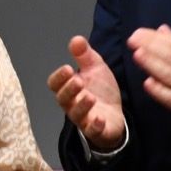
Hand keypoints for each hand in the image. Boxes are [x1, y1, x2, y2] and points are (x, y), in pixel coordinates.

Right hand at [48, 35, 125, 150]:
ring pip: (76, 114)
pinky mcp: (96, 130)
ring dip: (82, 106)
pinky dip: (94, 126)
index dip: (59, 77)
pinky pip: (91, 131)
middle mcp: (72, 104)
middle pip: (62, 99)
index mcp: (69, 88)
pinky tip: (100, 118)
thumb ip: (84, 55)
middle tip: (78, 81)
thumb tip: (76, 39)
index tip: (68, 68)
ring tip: (90, 97)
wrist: (115, 113)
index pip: (55, 84)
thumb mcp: (95, 68)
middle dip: (69, 90)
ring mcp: (83, 118)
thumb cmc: (100, 90)